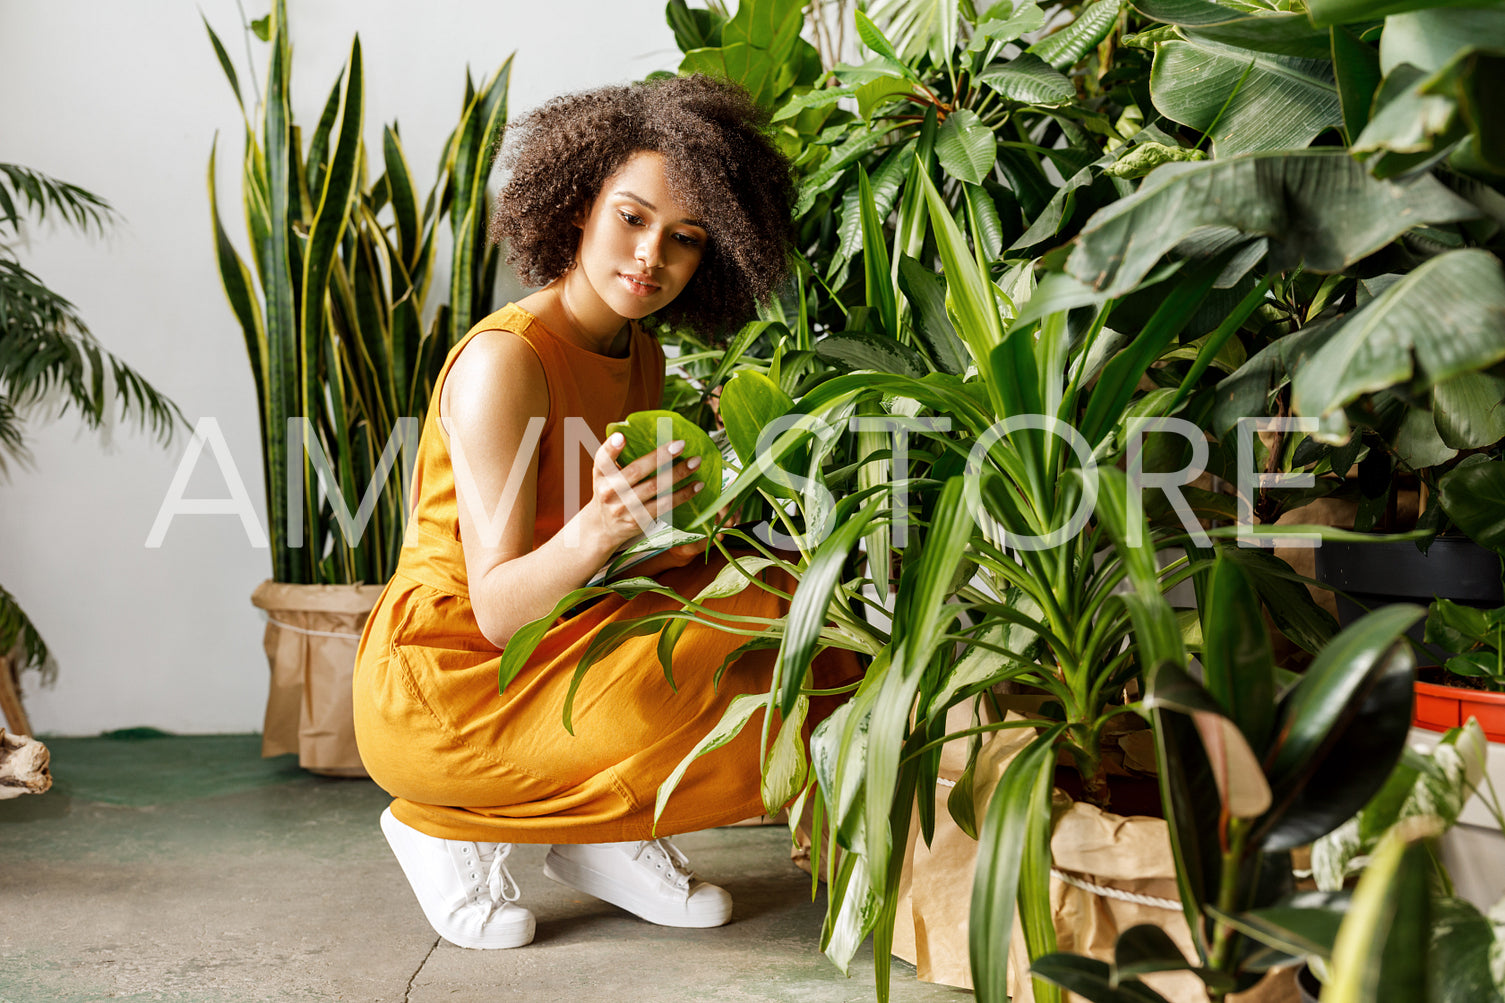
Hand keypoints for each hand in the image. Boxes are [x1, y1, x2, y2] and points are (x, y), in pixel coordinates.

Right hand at [584, 432, 704, 552]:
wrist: (604, 527)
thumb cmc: (610, 491)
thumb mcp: (604, 473)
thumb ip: (616, 455)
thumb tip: (639, 433)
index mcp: (602, 474)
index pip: (603, 459)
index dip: (612, 448)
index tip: (622, 437)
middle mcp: (610, 491)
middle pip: (637, 471)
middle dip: (661, 456)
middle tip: (681, 444)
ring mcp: (625, 507)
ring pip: (655, 488)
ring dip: (678, 474)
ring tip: (695, 462)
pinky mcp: (640, 520)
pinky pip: (665, 505)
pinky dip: (683, 495)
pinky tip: (696, 485)